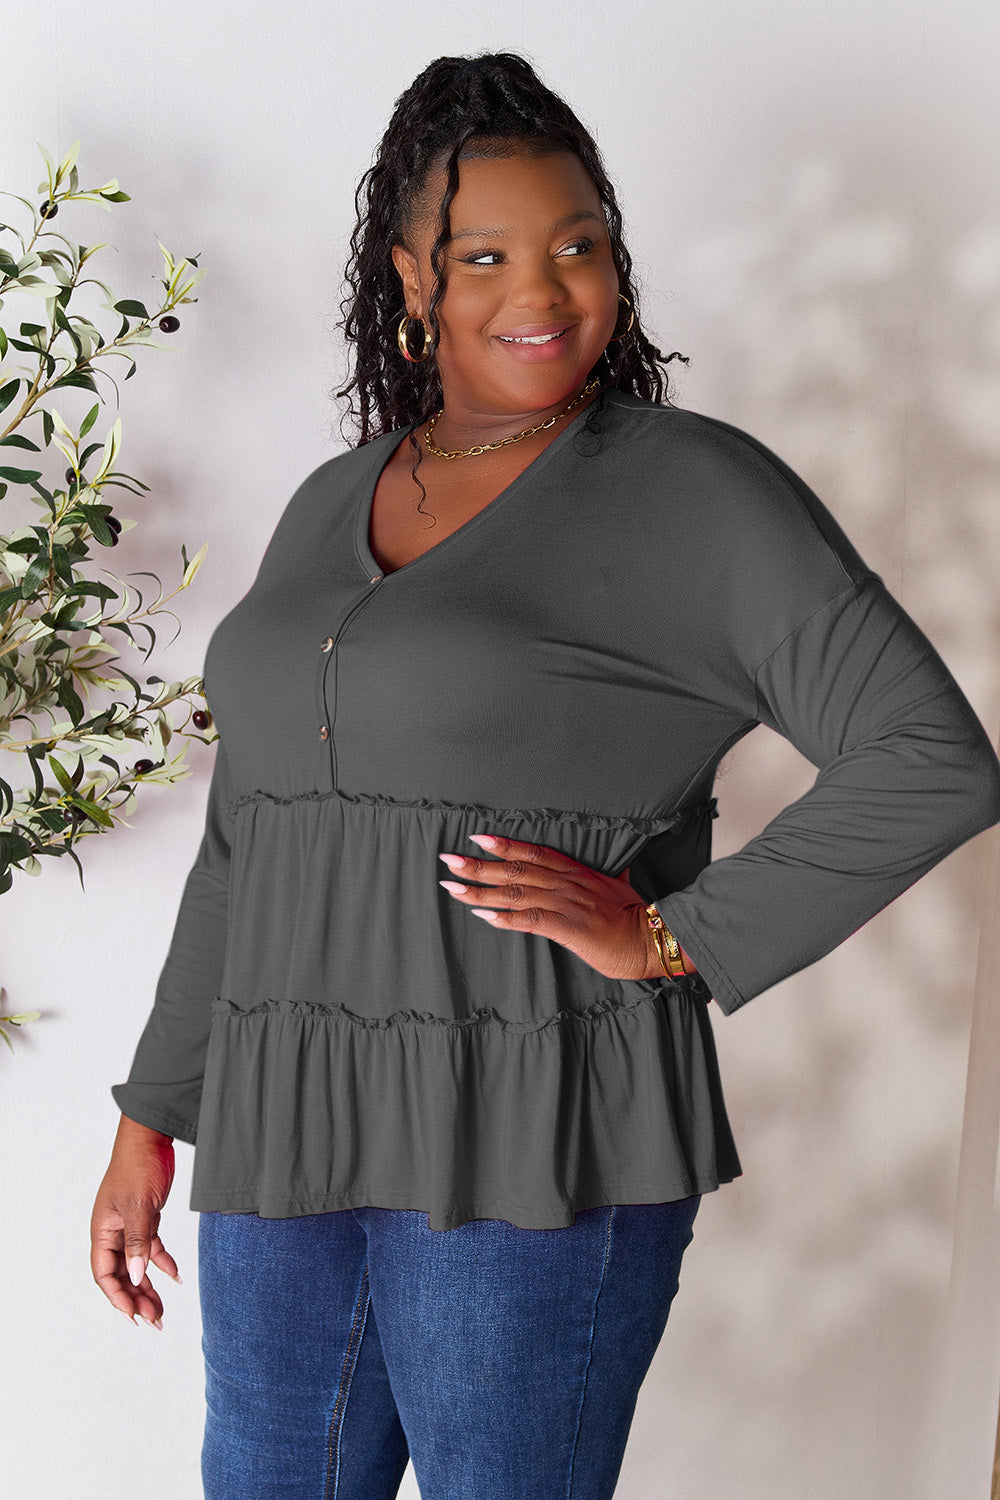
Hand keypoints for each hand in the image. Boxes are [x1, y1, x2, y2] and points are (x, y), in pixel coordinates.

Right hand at [90, 1115, 182, 1331]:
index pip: (104, 1273)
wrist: (151, 1138)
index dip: (117, 1296)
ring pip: (136, 1265)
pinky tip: (175, 1277)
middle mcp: (113, 1232)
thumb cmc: (138, 1165)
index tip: (133, 1316)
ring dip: (148, 1287)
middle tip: (154, 1320)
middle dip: (135, 1299)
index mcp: (103, 1230)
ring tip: (162, 1310)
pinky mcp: (147, 1218)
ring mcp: (130, 1226)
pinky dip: (162, 1263)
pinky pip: (151, 1248)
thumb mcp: (138, 1205)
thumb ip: (137, 1241)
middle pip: (121, 1274)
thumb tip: (134, 1276)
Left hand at [437, 833, 695, 981]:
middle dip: (479, 865)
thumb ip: (609, 879)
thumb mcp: (621, 889)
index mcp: (578, 873)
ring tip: (452, 887)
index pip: (534, 852)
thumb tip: (617, 873)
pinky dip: (503, 917)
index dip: (505, 845)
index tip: (476, 838)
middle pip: (515, 870)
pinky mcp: (567, 927)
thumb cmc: (637, 916)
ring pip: (515, 893)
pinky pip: (529, 919)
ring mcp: (566, 903)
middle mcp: (567, 883)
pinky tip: (481, 915)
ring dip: (480, 891)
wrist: (654, 937)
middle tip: (448, 860)